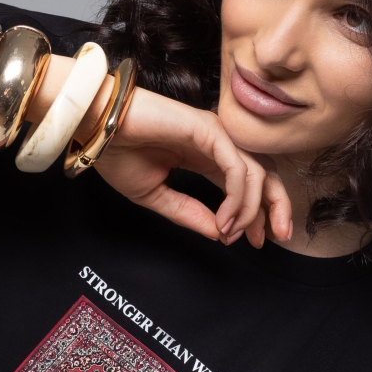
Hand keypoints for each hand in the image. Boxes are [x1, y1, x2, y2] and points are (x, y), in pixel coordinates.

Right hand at [93, 87, 291, 247]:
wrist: (96, 130)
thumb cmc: (117, 154)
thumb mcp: (155, 196)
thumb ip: (188, 213)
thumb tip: (219, 234)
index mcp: (206, 156)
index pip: (244, 184)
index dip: (254, 213)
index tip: (250, 241)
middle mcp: (217, 144)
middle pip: (263, 174)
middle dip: (275, 207)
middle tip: (276, 238)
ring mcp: (217, 135)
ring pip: (256, 172)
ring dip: (251, 208)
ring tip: (233, 232)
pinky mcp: (210, 130)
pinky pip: (237, 167)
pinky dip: (236, 196)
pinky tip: (224, 218)